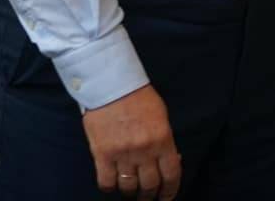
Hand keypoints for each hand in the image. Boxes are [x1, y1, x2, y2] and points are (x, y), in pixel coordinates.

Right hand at [81, 85, 180, 199]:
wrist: (111, 85)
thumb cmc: (138, 98)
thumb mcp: (161, 117)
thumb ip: (165, 141)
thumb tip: (172, 161)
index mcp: (162, 139)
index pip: (171, 175)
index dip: (170, 191)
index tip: (166, 197)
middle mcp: (144, 150)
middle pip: (150, 185)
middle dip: (149, 195)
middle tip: (147, 197)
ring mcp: (122, 154)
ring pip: (129, 187)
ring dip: (131, 193)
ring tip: (130, 192)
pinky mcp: (102, 154)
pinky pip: (107, 182)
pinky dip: (110, 188)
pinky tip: (113, 184)